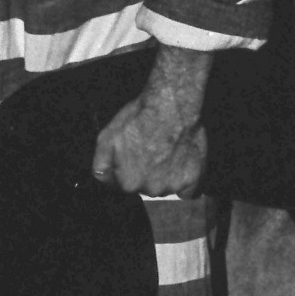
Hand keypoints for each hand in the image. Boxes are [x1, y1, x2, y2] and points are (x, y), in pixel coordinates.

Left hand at [90, 47, 211, 195]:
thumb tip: (103, 179)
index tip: (134, 154)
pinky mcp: (194, 179)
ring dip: (166, 175)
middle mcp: (151, 190)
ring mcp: (174, 185)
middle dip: (147, 172)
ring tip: (167, 150)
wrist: (171, 104)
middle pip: (146, 187)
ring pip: (166, 187)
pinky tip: (182, 162)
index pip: (125, 186)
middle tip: (151, 149)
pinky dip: (186, 180)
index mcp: (129, 183)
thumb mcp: (107, 137)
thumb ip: (101, 165)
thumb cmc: (140, 117)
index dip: (128, 168)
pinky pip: (188, 191)